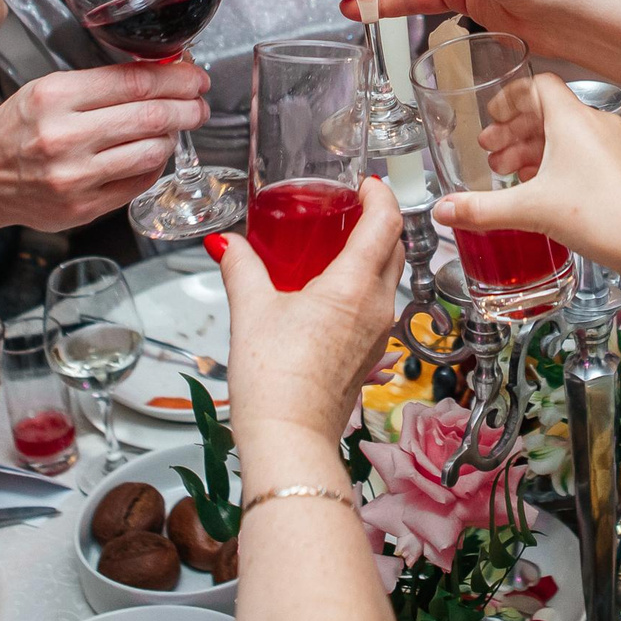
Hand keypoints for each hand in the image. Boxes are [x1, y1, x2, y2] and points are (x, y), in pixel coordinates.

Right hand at [0, 61, 208, 248]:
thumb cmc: (16, 130)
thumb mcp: (47, 90)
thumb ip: (101, 83)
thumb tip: (162, 74)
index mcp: (54, 97)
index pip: (134, 82)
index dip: (176, 79)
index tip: (194, 78)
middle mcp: (64, 137)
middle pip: (151, 117)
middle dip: (187, 108)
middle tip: (199, 104)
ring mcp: (75, 177)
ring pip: (151, 152)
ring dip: (171, 138)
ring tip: (171, 130)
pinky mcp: (83, 208)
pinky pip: (139, 183)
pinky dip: (152, 166)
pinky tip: (147, 155)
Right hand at [213, 180, 405, 449]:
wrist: (290, 438)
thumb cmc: (275, 380)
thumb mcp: (251, 311)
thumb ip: (241, 268)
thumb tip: (226, 244)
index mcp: (354, 286)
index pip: (388, 223)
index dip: (382, 195)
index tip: (367, 182)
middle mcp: (377, 307)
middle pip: (394, 248)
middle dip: (379, 221)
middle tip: (351, 206)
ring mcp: (378, 334)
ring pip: (388, 279)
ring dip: (372, 254)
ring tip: (338, 243)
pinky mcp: (369, 354)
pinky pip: (377, 307)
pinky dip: (363, 285)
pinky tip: (330, 290)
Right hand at [432, 75, 620, 280]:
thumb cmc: (603, 216)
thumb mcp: (530, 210)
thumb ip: (482, 209)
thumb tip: (445, 210)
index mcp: (573, 119)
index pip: (538, 85)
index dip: (510, 98)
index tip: (493, 116)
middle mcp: (595, 125)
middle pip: (547, 112)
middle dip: (514, 131)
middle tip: (491, 149)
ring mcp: (612, 146)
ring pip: (564, 135)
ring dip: (533, 148)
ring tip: (508, 171)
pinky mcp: (620, 169)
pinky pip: (582, 154)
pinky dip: (556, 162)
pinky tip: (540, 187)